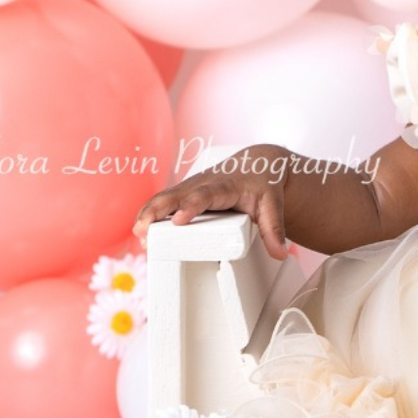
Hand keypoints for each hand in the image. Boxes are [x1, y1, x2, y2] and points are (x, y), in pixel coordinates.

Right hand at [132, 145, 295, 260]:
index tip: (178, 220)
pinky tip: (140, 230)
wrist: (258, 163)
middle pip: (177, 194)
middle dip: (158, 210)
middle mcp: (204, 183)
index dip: (191, 206)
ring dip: (149, 213)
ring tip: (138, 234)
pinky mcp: (185, 192)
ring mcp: (191, 186)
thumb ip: (275, 229)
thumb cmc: (264, 183)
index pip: (205, 195)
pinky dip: (150, 213)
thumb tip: (280, 253)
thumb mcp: (273, 205)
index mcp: (225, 185)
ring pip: (165, 196)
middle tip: (143, 228)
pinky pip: (164, 200)